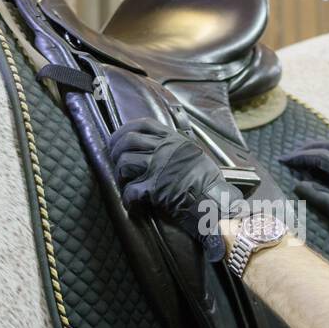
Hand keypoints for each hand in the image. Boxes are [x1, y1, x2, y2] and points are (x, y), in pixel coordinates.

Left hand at [108, 117, 249, 261]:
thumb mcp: (194, 153)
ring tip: (125, 182)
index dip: (124, 130)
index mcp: (173, 139)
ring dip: (120, 174)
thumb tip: (158, 147)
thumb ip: (176, 148)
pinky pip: (131, 190)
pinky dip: (128, 198)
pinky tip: (132, 203)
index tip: (118, 138)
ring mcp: (158, 167)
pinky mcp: (154, 188)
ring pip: (125, 163)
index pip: (143, 124)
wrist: (214, 200)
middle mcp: (164, 149)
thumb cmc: (208, 181)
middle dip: (115, 150)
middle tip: (114, 160)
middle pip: (127, 140)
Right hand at [278, 140, 328, 248]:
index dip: (301, 156)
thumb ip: (316, 196)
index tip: (284, 160)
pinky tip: (320, 164)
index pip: (321, 156)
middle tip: (291, 155)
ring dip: (319, 149)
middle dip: (308, 148)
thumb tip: (297, 184)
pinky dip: (328, 155)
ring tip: (303, 155)